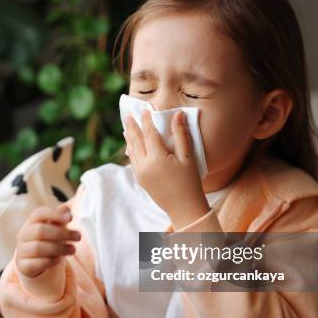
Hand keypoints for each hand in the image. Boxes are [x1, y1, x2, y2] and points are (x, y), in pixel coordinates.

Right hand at [15, 203, 81, 277]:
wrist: (34, 262)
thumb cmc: (47, 241)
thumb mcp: (54, 228)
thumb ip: (59, 218)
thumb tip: (66, 210)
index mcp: (31, 222)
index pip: (39, 213)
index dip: (54, 214)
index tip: (70, 218)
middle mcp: (24, 235)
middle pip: (40, 231)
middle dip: (61, 233)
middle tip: (78, 236)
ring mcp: (22, 251)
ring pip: (38, 248)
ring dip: (59, 248)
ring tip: (73, 249)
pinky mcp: (24, 266)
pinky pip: (35, 264)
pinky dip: (49, 261)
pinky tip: (59, 259)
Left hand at [123, 109, 209, 228]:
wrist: (184, 208)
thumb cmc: (190, 182)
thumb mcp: (187, 157)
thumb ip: (181, 135)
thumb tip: (178, 114)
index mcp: (157, 158)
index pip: (149, 134)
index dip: (147, 120)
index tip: (145, 109)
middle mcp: (144, 166)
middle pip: (135, 141)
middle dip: (132, 127)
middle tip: (128, 115)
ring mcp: (140, 174)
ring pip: (131, 152)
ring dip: (129, 138)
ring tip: (127, 127)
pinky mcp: (140, 180)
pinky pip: (132, 161)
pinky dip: (131, 151)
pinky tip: (132, 146)